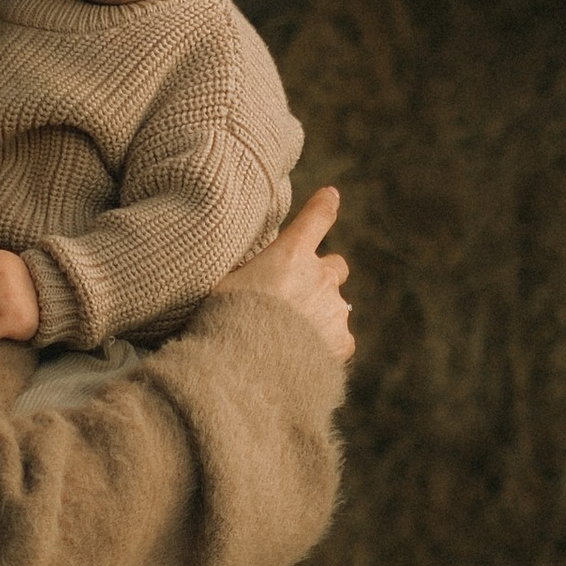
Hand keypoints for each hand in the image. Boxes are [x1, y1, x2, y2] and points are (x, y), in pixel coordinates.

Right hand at [221, 184, 352, 366]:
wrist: (248, 368)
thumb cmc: (225, 321)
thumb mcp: (223, 285)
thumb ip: (245, 273)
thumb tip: (241, 269)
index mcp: (290, 254)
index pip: (316, 218)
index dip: (324, 205)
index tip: (331, 196)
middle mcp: (319, 276)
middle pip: (335, 266)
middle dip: (323, 276)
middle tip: (299, 296)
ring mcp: (334, 309)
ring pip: (337, 306)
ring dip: (321, 315)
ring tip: (291, 338)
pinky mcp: (342, 341)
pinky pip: (339, 339)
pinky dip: (326, 346)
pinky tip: (302, 358)